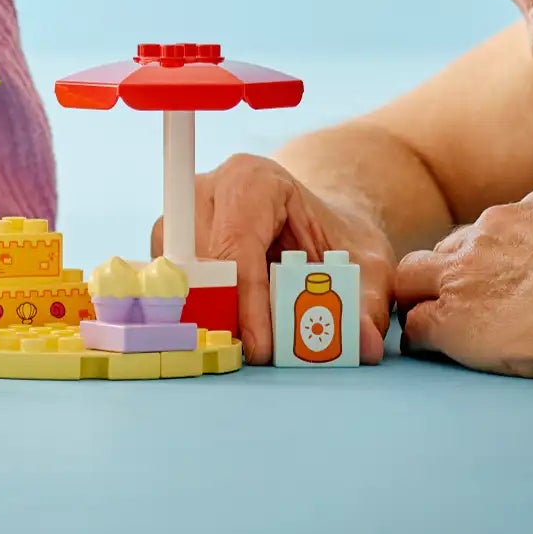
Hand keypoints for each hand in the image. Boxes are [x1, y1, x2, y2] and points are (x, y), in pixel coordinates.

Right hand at [152, 154, 393, 364]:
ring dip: (206, 317)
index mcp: (252, 180)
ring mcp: (178, 217)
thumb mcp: (365, 264)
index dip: (247, 302)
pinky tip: (228, 330)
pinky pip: (172, 288)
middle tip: (252, 353)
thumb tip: (362, 344)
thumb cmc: (336, 240)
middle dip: (223, 313)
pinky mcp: (167, 246)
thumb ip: (365, 301)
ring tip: (242, 345)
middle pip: (199, 264)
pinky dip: (198, 315)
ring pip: (177, 278)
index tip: (262, 350)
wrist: (312, 226)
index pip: (238, 246)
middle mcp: (205, 192)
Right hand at [394, 183, 532, 379]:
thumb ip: (434, 332)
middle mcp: (471, 243)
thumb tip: (416, 327)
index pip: (404, 281)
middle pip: (439, 250)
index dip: (414, 298)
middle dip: (448, 272)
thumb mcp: (477, 354)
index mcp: (450, 283)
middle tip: (481, 298)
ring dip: (496, 249)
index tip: (428, 312)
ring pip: (486, 229)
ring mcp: (513, 216)